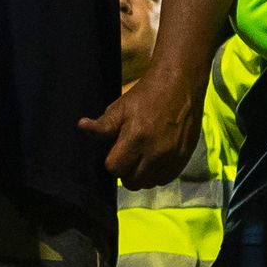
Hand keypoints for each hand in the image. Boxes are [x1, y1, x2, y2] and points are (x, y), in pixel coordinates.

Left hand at [81, 69, 196, 184]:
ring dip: (143, 174)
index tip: (117, 149)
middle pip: (132, 182)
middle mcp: (156, 152)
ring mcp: (173, 158)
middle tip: (129, 154)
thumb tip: (82, 127)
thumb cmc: (147, 94)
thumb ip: (103, 124)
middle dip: (126, 170)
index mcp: (137, 138)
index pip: (115, 168)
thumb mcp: (122, 106)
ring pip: (149, 183)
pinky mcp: (184, 159)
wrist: (181, 84)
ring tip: (143, 156)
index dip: (113, 160)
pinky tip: (156, 157)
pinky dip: (158, 173)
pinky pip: (165, 179)